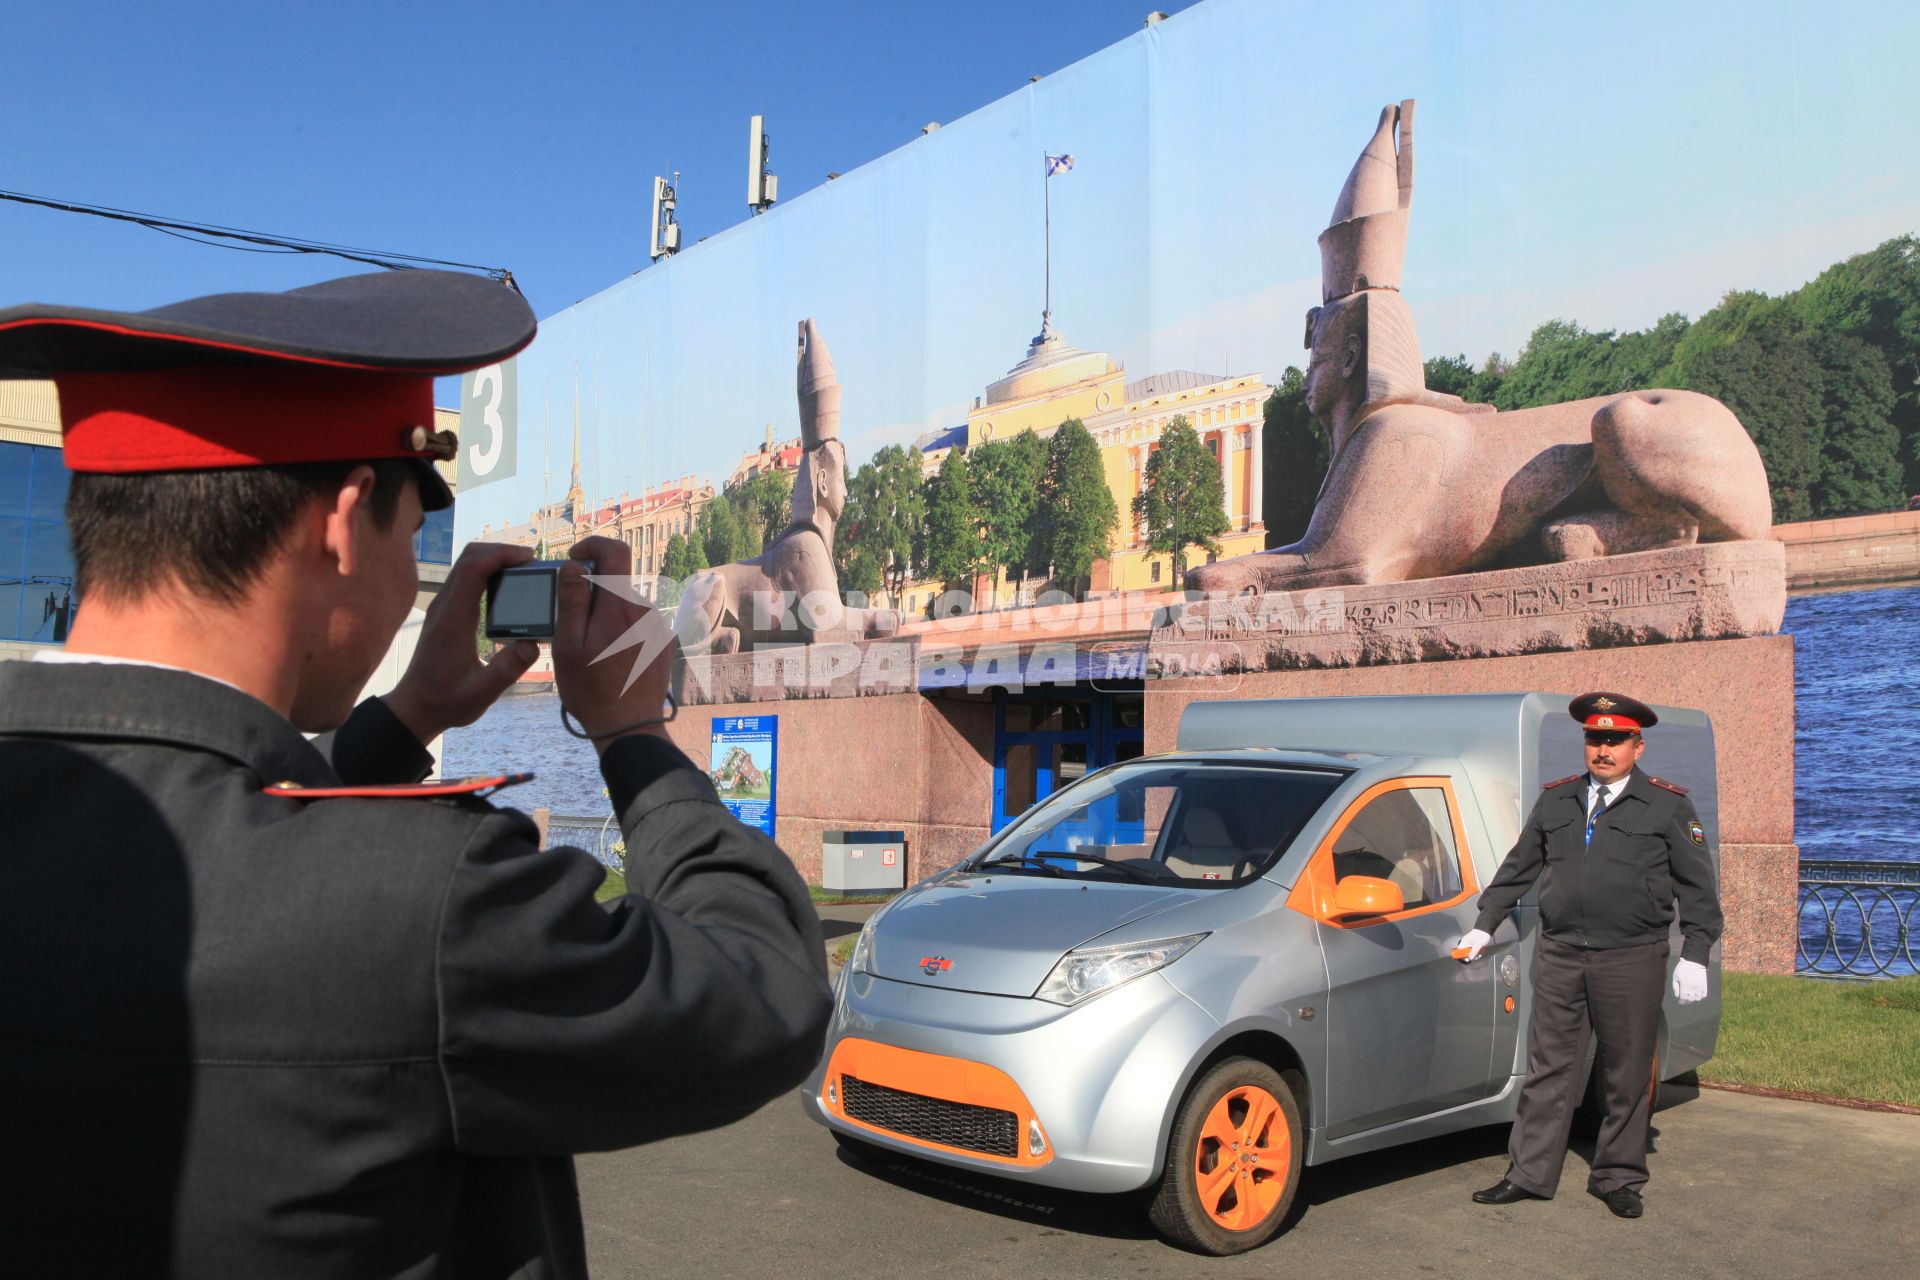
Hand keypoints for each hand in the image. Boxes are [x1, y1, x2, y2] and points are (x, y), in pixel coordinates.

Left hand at [384, 541, 539, 741]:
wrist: (416, 706)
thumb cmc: (446, 701)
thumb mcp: (480, 694)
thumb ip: (506, 670)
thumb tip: (533, 645)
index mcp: (453, 621)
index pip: (473, 571)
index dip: (501, 556)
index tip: (528, 557)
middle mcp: (445, 607)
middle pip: (468, 558)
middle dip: (501, 550)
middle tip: (531, 561)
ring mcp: (442, 607)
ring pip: (465, 564)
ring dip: (493, 558)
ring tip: (522, 568)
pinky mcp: (445, 611)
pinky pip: (464, 576)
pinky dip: (486, 569)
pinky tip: (505, 583)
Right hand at [552, 536, 678, 753]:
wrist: (630, 726)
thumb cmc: (592, 690)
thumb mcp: (568, 645)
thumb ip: (572, 600)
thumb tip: (574, 564)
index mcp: (620, 606)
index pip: (615, 550)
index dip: (592, 546)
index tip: (574, 559)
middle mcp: (645, 610)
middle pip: (616, 582)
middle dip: (592, 592)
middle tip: (572, 623)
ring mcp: (657, 627)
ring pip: (624, 604)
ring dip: (605, 615)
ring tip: (591, 650)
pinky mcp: (662, 643)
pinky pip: (636, 623)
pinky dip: (619, 630)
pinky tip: (609, 659)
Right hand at [1456, 929, 1491, 961]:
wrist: (1486, 929)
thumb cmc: (1481, 935)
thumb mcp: (1478, 945)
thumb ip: (1473, 952)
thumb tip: (1470, 958)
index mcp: (1464, 942)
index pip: (1459, 951)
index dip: (1462, 956)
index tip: (1467, 959)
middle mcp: (1466, 943)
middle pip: (1465, 952)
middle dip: (1470, 956)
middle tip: (1476, 956)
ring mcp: (1470, 943)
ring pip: (1470, 951)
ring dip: (1475, 954)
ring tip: (1479, 954)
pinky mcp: (1474, 943)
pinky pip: (1473, 949)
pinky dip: (1477, 951)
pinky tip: (1480, 951)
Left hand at [1673, 959, 1708, 1004]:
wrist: (1694, 961)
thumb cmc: (1682, 968)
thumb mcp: (1676, 976)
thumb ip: (1675, 987)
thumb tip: (1677, 996)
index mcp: (1685, 986)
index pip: (1684, 999)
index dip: (1682, 1002)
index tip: (1680, 1002)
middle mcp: (1693, 988)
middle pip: (1691, 1000)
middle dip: (1687, 1001)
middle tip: (1685, 999)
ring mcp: (1700, 987)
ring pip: (1698, 999)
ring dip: (1694, 999)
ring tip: (1691, 996)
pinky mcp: (1705, 985)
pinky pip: (1704, 995)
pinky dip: (1701, 996)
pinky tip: (1697, 994)